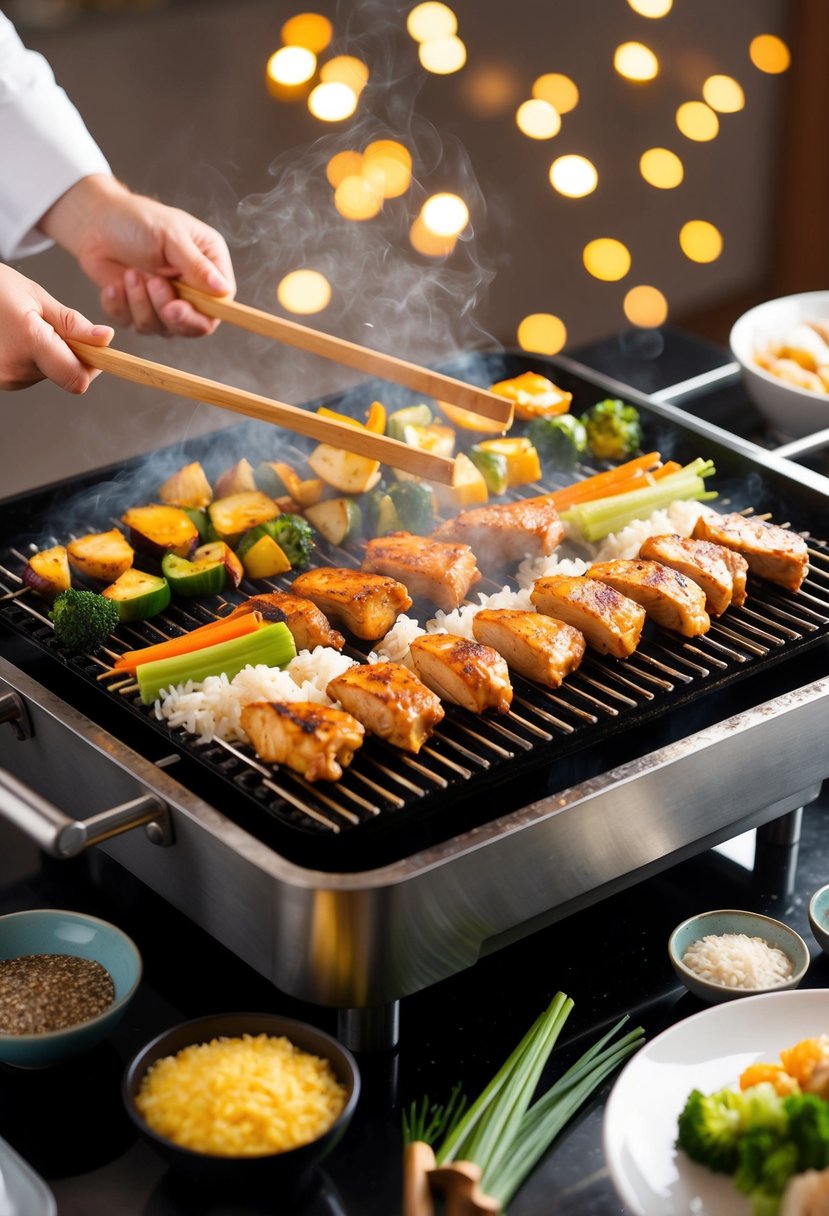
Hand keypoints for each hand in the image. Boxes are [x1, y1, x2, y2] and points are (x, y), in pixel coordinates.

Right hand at [0, 262, 112, 391]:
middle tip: (47, 326)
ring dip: (47, 356)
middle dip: (68, 354)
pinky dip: (31, 360)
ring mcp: (3, 378)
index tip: (94, 350)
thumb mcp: (36, 296)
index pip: (77, 379)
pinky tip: (14, 339)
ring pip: (48, 375)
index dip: (92, 366)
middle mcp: (15, 369)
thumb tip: (105, 340)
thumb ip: (72, 324)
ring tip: (24, 329)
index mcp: (29, 343)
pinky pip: (29, 375)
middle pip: (65, 375)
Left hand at [39, 176, 235, 337]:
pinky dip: (120, 306)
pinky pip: (132, 324)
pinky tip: (114, 285)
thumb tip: (222, 290)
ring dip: (141, 303)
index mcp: (208, 267)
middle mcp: (191, 289)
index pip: (219, 306)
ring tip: (130, 273)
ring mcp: (164, 303)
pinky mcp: (138, 310)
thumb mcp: (171, 237)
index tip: (175, 307)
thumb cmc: (136, 219)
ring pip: (160, 328)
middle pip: (192, 326)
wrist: (95, 221)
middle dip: (167, 312)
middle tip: (152, 284)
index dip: (200, 316)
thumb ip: (196, 266)